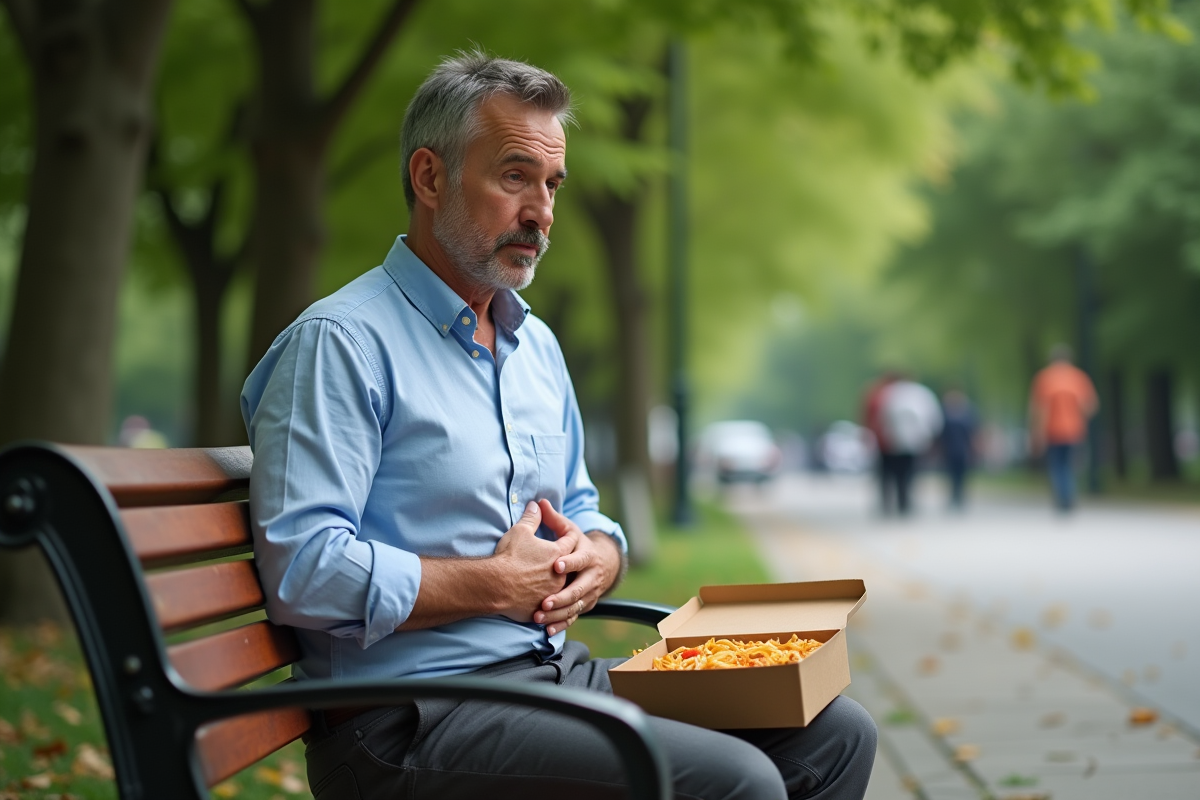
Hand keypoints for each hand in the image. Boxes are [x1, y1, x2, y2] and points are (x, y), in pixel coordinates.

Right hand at [492, 502, 570, 622]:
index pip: (571, 540)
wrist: (496, 585)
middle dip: (567, 564)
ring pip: (562, 591)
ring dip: (560, 588)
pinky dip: (549, 607)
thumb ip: (532, 518)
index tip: (566, 533)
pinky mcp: (541, 608)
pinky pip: (550, 609)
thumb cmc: (509, 556)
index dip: (568, 534)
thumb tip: (536, 505)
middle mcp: (559, 575)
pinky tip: (545, 607)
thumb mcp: (521, 531)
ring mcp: (551, 593)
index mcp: (558, 554)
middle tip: (564, 562)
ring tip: (556, 587)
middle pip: (570, 568)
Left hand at [532, 499, 622, 635]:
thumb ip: (554, 519)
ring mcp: (589, 593)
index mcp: (588, 556)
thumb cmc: (578, 545)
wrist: (603, 563)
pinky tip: (547, 630)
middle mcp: (591, 576)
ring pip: (575, 606)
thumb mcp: (570, 531)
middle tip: (544, 602)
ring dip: (558, 613)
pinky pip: (573, 617)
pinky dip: (561, 624)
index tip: (555, 566)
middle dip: (562, 596)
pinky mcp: (584, 605)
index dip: (569, 563)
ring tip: (539, 617)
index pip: (580, 559)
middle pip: (578, 588)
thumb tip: (538, 501)